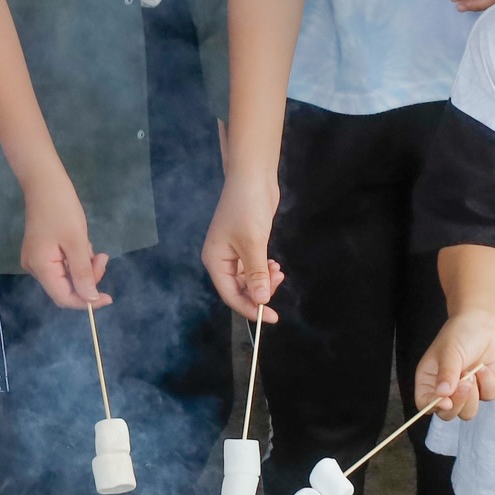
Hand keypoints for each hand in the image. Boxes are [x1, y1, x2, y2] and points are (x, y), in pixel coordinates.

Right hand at [21, 170, 108, 308]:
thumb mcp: (77, 242)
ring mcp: (37, 260)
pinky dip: (76, 259)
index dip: (86, 301)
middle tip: (103, 259)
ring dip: (84, 267)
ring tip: (94, 248)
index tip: (108, 297)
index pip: (64, 298)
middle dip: (88, 279)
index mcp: (41, 268)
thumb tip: (90, 299)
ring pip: (66, 276)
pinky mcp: (42, 252)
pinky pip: (63, 265)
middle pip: (66, 288)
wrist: (45, 183)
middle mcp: (35, 268)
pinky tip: (83, 244)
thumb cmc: (61, 209)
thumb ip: (83, 273)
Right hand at [202, 174, 282, 322]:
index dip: (250, 308)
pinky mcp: (245, 243)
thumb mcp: (253, 244)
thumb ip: (256, 275)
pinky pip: (252, 267)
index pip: (230, 295)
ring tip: (278, 271)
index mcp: (215, 260)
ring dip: (264, 280)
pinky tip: (275, 265)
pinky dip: (264, 270)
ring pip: (247, 278)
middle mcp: (221, 259)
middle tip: (279, 281)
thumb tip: (261, 301)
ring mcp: (232, 251)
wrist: (253, 177)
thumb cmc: (247, 208)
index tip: (272, 317)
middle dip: (259, 291)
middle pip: (238, 289)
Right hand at [413, 311, 494, 420]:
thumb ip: (446, 374)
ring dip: (473, 395)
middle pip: (447, 415)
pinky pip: (488, 397)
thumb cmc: (460, 334)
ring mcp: (466, 392)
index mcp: (429, 380)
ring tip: (473, 372)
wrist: (484, 324)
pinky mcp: (484, 390)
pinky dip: (488, 383)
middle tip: (465, 383)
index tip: (446, 401)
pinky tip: (484, 367)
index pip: (424, 404)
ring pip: (468, 412)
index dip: (434, 406)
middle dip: (458, 402)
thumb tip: (442, 395)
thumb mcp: (450, 351)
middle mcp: (445, 390)